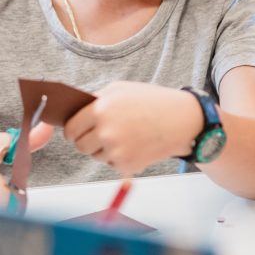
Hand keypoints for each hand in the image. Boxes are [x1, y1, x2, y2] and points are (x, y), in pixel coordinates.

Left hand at [64, 81, 201, 175]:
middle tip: (97, 135)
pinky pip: (112, 164)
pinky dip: (119, 157)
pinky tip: (134, 144)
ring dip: (103, 149)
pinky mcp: (128, 165)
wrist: (183, 120)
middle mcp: (106, 132)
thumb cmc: (151, 101)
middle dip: (86, 141)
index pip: (71, 128)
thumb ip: (95, 101)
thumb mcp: (120, 90)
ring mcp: (117, 151)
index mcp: (101, 109)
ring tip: (123, 135)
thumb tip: (73, 113)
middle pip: (80, 146)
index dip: (71, 131)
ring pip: (96, 156)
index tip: (74, 131)